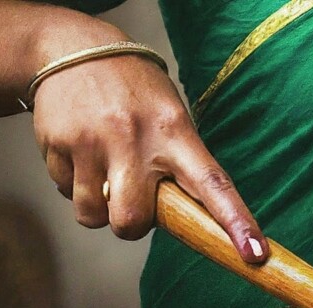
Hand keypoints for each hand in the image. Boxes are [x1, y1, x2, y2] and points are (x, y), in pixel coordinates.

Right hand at [32, 52, 267, 263]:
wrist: (71, 46)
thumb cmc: (135, 94)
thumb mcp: (171, 118)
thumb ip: (181, 168)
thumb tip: (193, 224)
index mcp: (175, 133)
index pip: (213, 184)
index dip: (236, 223)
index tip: (256, 255)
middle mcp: (134, 137)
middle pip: (132, 221)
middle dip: (130, 225)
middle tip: (130, 201)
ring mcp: (92, 139)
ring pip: (94, 214)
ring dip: (98, 207)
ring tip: (102, 173)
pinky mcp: (57, 140)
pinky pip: (65, 192)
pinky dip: (73, 184)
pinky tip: (81, 154)